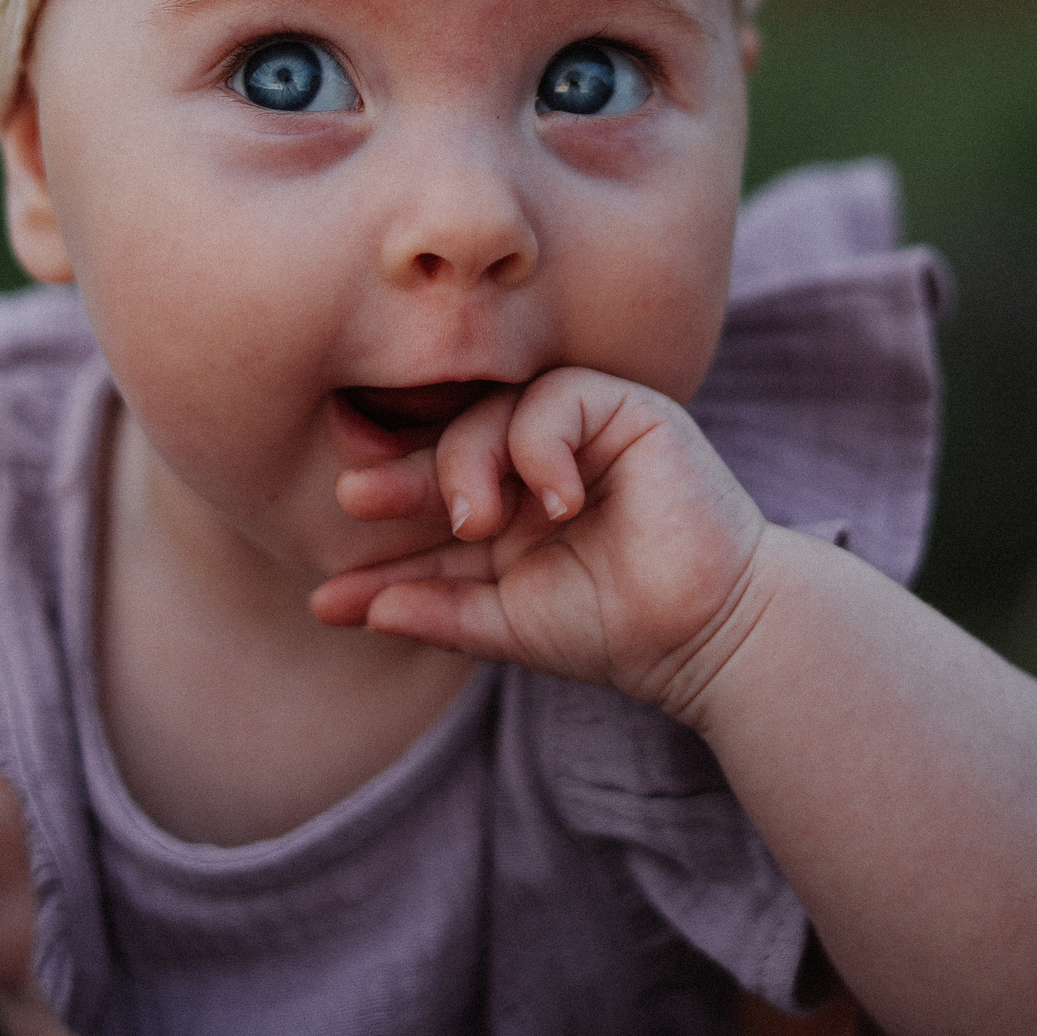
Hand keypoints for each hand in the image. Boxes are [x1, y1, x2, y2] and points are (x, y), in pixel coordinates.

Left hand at [308, 367, 769, 712]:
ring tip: (480, 524)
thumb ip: (430, 608)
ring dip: (469, 462)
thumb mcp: (503, 623)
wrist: (703, 638)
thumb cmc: (612, 629)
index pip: (427, 484)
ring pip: (493, 409)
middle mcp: (535, 455)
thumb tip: (334, 606)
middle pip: (448, 438)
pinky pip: (557, 398)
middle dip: (403, 472)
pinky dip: (542, 447)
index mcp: (505, 498)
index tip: (333, 547)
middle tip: (361, 502)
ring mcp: (580, 429)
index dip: (381, 499)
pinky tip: (558, 502)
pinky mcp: (627, 409)